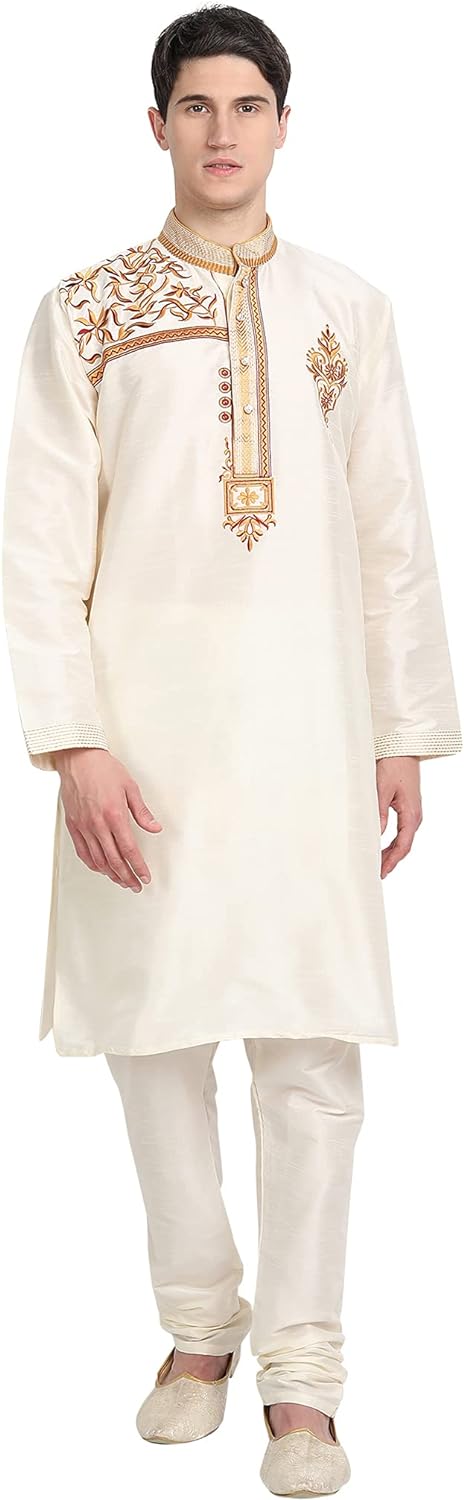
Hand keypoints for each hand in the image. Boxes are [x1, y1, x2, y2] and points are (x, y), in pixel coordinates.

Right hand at [52, 747, 162, 890]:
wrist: (77, 758)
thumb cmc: (103, 768)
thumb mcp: (130, 787)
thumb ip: (142, 812)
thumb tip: (155, 828)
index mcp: (115, 815)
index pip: (129, 850)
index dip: (138, 867)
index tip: (145, 877)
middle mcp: (98, 824)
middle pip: (114, 860)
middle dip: (127, 876)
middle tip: (135, 885)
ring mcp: (84, 826)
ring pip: (98, 860)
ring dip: (111, 874)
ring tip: (121, 880)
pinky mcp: (74, 825)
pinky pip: (83, 852)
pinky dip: (93, 864)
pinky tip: (101, 869)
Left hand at [376, 755, 422, 877]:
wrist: (402, 748)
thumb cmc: (393, 765)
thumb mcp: (382, 789)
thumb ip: (379, 813)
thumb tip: (375, 834)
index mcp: (411, 814)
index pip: (403, 845)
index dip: (391, 861)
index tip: (381, 872)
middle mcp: (415, 816)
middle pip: (403, 846)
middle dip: (391, 860)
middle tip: (377, 873)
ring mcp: (412, 813)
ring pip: (402, 840)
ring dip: (391, 852)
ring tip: (377, 864)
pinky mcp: (407, 808)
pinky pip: (401, 831)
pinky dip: (392, 842)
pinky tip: (382, 847)